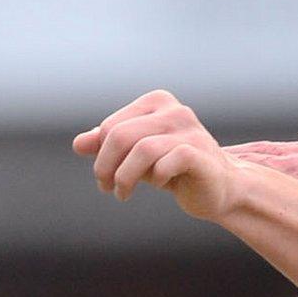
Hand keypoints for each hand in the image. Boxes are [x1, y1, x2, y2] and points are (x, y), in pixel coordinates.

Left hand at [74, 90, 236, 217]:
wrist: (218, 188)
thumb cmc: (174, 170)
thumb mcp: (136, 157)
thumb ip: (107, 146)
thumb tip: (79, 143)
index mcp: (157, 102)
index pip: (111, 126)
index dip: (100, 155)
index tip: (105, 178)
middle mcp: (175, 110)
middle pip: (120, 136)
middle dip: (106, 167)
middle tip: (107, 188)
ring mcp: (190, 130)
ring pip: (142, 149)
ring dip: (125, 177)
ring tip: (122, 194)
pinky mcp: (200, 152)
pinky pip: (167, 162)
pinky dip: (156, 177)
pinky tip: (159, 185)